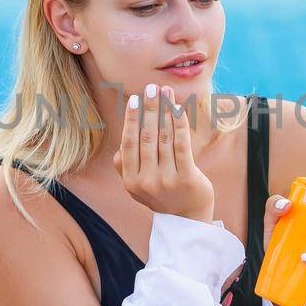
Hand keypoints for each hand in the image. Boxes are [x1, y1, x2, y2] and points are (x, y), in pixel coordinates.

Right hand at [112, 82, 215, 222]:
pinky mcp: (186, 178)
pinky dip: (180, 124)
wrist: (187, 218)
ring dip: (165, 111)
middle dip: (149, 109)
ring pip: (164, 138)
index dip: (131, 120)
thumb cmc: (161, 195)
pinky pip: (182, 145)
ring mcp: (167, 180)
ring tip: (167, 92)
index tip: (135, 99)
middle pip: (146, 137)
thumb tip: (118, 151)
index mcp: (130, 181)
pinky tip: (179, 109)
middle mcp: (146, 181)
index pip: (128, 144)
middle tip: (152, 88)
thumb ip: (125, 168)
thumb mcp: (137, 186)